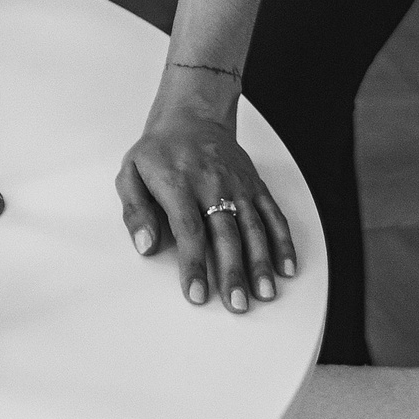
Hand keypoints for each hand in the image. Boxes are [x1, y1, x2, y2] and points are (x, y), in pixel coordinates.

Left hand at [115, 79, 297, 313]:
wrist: (192, 115)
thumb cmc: (159, 150)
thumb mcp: (131, 173)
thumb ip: (135, 211)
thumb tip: (145, 245)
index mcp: (178, 183)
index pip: (188, 229)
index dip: (194, 264)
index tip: (197, 294)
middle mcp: (211, 184)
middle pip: (225, 233)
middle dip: (233, 272)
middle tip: (237, 304)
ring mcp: (237, 184)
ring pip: (253, 227)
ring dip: (261, 262)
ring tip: (265, 293)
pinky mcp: (254, 185)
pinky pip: (272, 214)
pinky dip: (282, 241)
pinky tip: (287, 267)